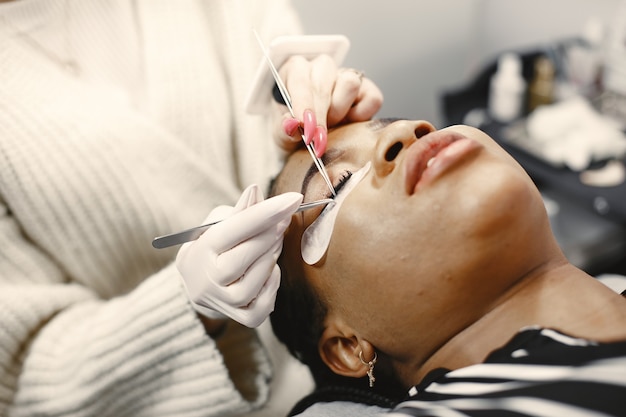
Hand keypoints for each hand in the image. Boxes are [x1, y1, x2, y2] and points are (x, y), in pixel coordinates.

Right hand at [175, 185, 302, 327]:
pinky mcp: (239, 318)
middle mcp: (207, 280)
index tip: (293, 199)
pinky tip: (270, 271)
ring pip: (253, 284)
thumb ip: (239, 211)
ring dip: (271, 258)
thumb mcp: (216, 224)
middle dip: (269, 235)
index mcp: (199, 251)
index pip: (233, 230)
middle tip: (284, 219)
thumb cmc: (212, 246)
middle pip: (242, 259)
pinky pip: (262, 307)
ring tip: (275, 242)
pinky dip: (272, 287)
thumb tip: (255, 191)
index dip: (265, 213)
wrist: (198, 284)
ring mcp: (222, 302)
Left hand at [273, 54, 382, 155]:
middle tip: (318, 140)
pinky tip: (348, 123)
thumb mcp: (283, 134)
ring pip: (349, 84)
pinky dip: (361, 116)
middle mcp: (321, 67)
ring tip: (331, 125)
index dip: (303, 104)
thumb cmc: (296, 131)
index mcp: (295, 70)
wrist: (315, 137)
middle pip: (324, 83)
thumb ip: (285, 131)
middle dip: (320, 114)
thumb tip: (291, 126)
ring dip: (339, 111)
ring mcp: (346, 75)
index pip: (300, 80)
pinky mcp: (368, 89)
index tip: (305, 127)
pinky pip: (372, 99)